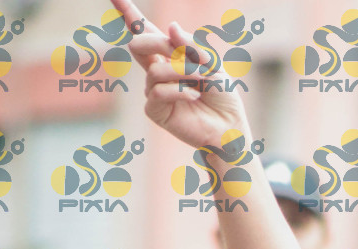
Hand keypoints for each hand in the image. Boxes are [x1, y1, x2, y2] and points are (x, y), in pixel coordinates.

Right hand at [111, 0, 248, 149]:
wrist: (228, 126)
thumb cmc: (221, 93)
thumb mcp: (211, 62)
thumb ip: (191, 45)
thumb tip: (170, 27)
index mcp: (169, 55)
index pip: (146, 31)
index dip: (130, 13)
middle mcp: (158, 70)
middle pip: (140, 45)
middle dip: (157, 43)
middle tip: (187, 56)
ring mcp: (154, 90)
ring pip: (155, 71)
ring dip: (182, 72)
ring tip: (202, 80)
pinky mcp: (155, 110)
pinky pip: (158, 92)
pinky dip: (179, 91)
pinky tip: (195, 96)